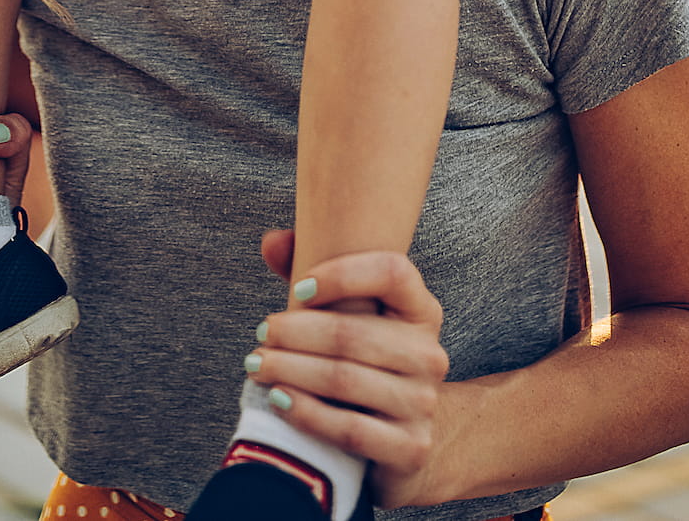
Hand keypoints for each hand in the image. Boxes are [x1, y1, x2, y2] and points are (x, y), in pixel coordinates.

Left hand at [251, 230, 453, 505]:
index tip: (298, 290)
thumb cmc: (363, 366)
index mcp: (422, 311)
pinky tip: (279, 400)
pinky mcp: (411, 448)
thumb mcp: (348, 319)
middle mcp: (430, 354)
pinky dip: (306, 413)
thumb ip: (311, 274)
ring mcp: (423, 403)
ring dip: (290, 370)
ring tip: (258, 365)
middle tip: (261, 334)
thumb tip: (273, 241)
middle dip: (294, 333)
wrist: (400, 441)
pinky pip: (349, 429)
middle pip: (353, 333)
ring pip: (344, 380)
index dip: (342, 274)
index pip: (392, 272)